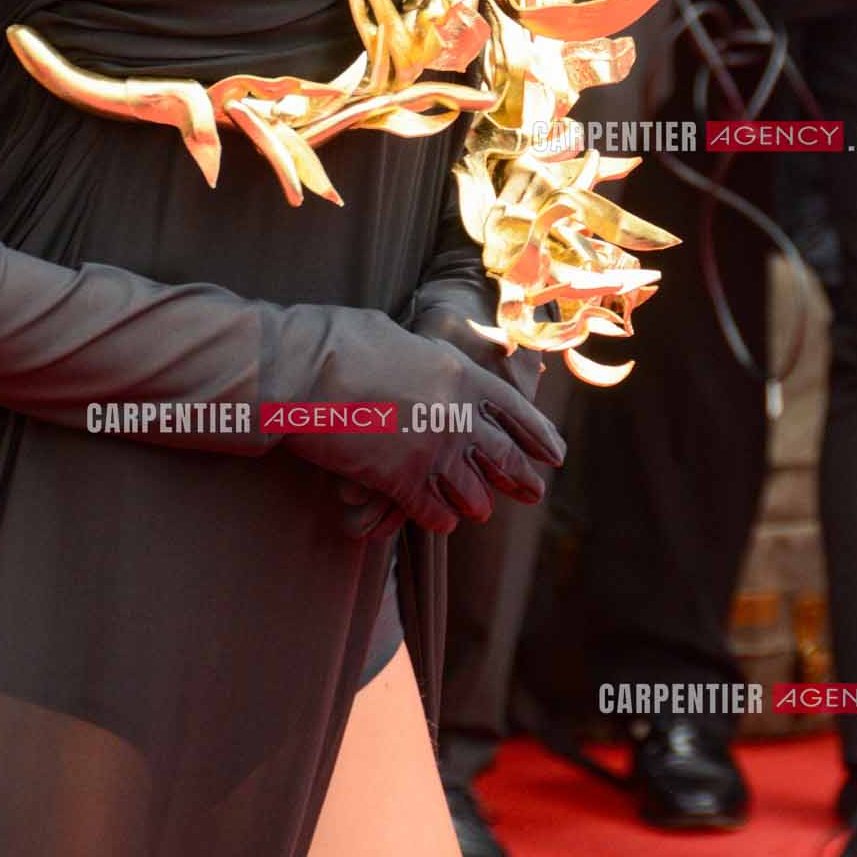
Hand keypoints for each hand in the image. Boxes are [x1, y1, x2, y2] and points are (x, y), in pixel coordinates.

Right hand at [336, 290, 551, 540]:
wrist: (301, 370)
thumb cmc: (339, 340)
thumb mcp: (396, 336)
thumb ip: (424, 358)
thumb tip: (431, 365)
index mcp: (460, 374)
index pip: (514, 410)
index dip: (537, 435)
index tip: (555, 454)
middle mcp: (456, 416)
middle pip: (502, 457)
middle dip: (520, 478)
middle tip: (533, 492)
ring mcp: (431, 451)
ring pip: (472, 492)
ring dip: (477, 502)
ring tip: (481, 508)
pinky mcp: (400, 481)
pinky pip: (433, 512)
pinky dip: (438, 518)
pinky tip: (440, 520)